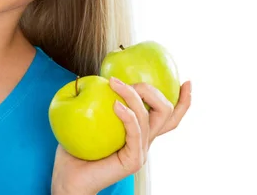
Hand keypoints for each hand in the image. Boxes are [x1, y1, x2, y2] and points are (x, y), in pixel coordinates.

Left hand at [51, 77, 191, 194]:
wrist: (68, 178)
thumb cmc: (76, 148)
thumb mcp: (86, 118)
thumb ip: (95, 100)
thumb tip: (92, 77)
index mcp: (140, 133)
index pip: (169, 117)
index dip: (183, 101)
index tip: (187, 82)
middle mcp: (144, 141)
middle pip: (166, 112)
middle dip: (151, 90)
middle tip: (127, 82)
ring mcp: (141, 151)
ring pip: (150, 118)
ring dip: (133, 95)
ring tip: (114, 84)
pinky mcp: (133, 160)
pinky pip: (136, 132)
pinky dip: (128, 115)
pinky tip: (115, 104)